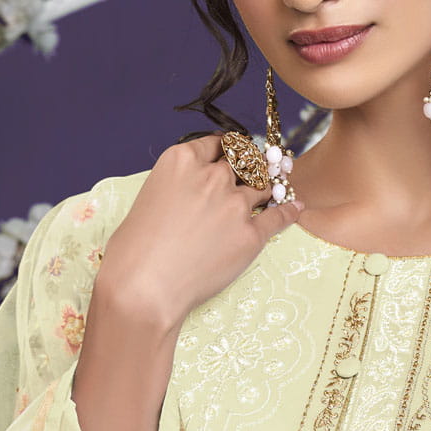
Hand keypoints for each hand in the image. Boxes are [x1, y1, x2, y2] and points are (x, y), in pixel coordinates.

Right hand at [97, 134, 303, 326]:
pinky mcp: (251, 235)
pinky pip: (279, 216)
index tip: (235, 153)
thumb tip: (191, 194)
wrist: (144, 287)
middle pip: (244, 162)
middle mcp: (212, 176)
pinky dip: (289, 210)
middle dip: (250, 167)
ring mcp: (235, 205)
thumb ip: (177, 186)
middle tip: (255, 171)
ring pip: (264, 186)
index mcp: (182, 160)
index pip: (218, 143)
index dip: (229, 149)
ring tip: (274, 189)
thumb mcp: (149, 198)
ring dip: (267, 188)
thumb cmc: (134, 250)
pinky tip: (296, 207)